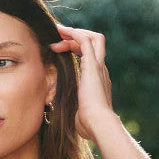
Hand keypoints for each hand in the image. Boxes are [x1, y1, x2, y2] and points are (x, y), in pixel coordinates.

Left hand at [49, 24, 115, 141]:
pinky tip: (60, 33)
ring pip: (92, 38)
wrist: (98, 124)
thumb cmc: (89, 125)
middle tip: (58, 36)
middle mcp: (101, 70)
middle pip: (95, 43)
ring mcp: (98, 66)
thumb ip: (78, 113)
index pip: (90, 58)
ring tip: (57, 33)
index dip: (76, 50)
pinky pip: (84, 40)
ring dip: (73, 33)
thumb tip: (73, 120)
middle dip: (76, 37)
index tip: (59, 50)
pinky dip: (72, 33)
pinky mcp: (92, 65)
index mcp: (98, 81)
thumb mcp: (80, 115)